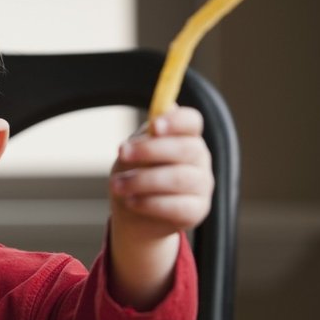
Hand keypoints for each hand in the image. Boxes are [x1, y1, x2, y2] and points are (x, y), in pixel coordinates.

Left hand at [110, 106, 213, 237]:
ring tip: (117, 185)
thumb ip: (148, 135)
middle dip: (150, 150)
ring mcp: (202, 185)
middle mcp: (199, 159)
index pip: (191, 121)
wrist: (133, 214)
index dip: (176, 121)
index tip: (154, 125)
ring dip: (143, 180)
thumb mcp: (135, 152)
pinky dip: (150, 203)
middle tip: (121, 153)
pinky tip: (131, 201)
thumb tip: (167, 106)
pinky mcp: (198, 210)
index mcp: (186, 137)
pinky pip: (177, 206)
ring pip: (179, 178)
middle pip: (186, 148)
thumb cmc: (135, 175)